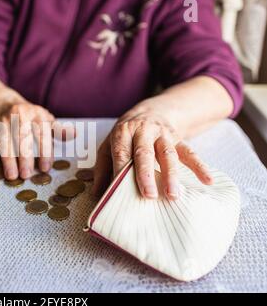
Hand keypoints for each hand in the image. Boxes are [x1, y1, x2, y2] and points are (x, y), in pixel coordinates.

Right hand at [0, 87, 55, 179]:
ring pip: (4, 141)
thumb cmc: (29, 116)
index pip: (41, 134)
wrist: (2, 102)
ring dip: (7, 160)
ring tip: (11, 176)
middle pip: (22, 138)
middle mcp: (18, 115)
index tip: (45, 168)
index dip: (44, 152)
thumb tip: (74, 134)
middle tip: (26, 176)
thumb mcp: (45, 118)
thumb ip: (57, 129)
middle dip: (24, 158)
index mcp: (36, 113)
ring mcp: (3, 121)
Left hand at [92, 104, 212, 199]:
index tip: (119, 189)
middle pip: (145, 153)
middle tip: (148, 196)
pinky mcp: (179, 139)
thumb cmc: (126, 134)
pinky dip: (200, 166)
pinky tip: (208, 181)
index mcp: (123, 132)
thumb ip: (102, 167)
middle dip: (146, 174)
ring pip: (168, 154)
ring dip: (171, 174)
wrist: (152, 110)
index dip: (120, 169)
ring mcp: (163, 135)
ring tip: (173, 195)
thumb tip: (97, 193)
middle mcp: (143, 131)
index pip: (121, 151)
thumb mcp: (109, 144)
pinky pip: (190, 152)